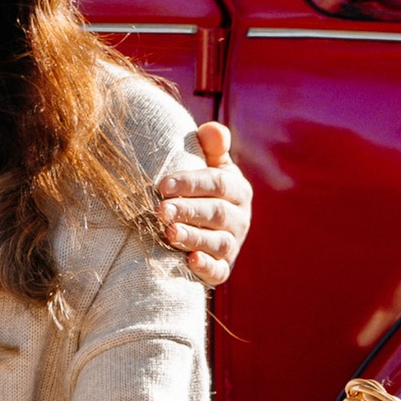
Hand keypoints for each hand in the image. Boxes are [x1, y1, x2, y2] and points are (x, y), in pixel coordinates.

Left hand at [157, 117, 251, 287]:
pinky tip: (190, 261)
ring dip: (193, 238)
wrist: (205, 229)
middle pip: (215, 213)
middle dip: (187, 210)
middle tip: (160, 210)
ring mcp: (232, 245)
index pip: (217, 183)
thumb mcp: (211, 166)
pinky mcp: (223, 268)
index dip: (191, 183)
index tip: (162, 185)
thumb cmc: (202, 190)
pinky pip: (218, 271)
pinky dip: (206, 267)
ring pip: (217, 242)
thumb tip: (211, 129)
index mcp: (237, 189)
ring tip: (169, 233)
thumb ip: (212, 147)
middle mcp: (239, 218)